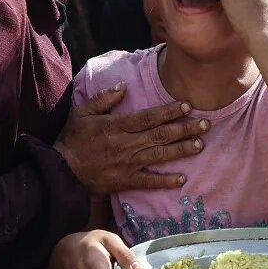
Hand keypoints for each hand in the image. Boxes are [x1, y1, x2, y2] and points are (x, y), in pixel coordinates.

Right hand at [53, 82, 209, 193]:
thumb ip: (103, 99)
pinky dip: (165, 181)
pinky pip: (148, 181)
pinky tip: (181, 179)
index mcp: (116, 126)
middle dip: (184, 129)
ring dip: (180, 150)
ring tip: (200, 145)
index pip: (148, 117)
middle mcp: (126, 144)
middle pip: (159, 135)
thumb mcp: (83, 112)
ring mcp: (127, 164)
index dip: (168, 111)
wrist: (62, 171)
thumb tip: (123, 86)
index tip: (186, 105)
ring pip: (159, 156)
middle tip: (205, 124)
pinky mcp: (125, 181)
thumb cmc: (73, 139)